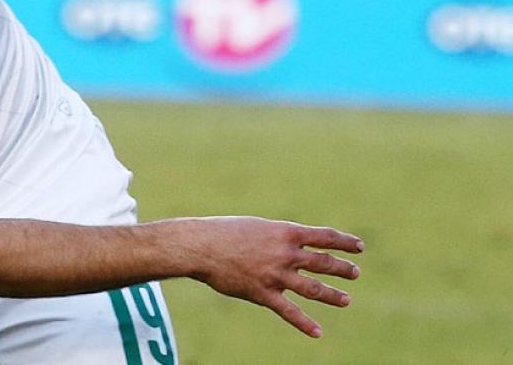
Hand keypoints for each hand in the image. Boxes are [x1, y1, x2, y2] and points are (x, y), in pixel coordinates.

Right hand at [188, 216, 363, 337]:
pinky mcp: (263, 294)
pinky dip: (305, 323)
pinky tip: (318, 332)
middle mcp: (285, 254)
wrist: (201, 246)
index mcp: (285, 232)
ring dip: (333, 295)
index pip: (324, 237)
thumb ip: (277, 238)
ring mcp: (275, 275)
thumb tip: (291, 246)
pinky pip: (289, 311)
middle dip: (342, 269)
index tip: (359, 247)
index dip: (344, 242)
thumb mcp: (257, 227)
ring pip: (313, 288)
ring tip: (346, 300)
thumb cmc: (225, 232)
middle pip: (323, 263)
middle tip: (355, 273)